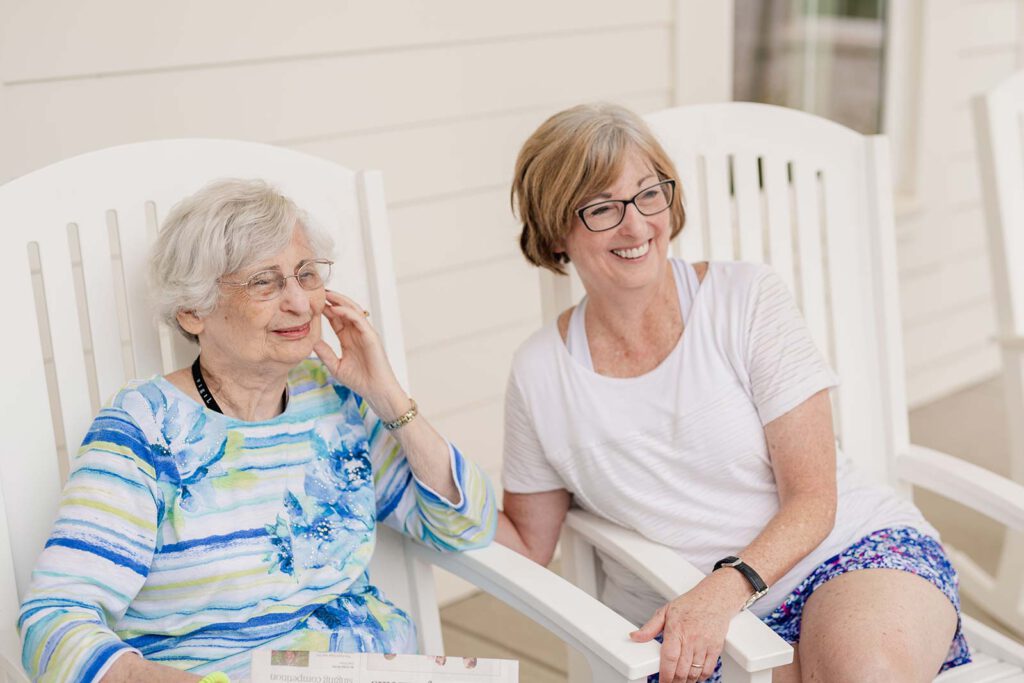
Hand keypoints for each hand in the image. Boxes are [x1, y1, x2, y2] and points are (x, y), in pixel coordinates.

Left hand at [314, 291, 402, 409]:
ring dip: (339, 301)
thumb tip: (311, 342)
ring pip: (352, 310)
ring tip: (326, 294)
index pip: (335, 318)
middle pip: (344, 310)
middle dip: (331, 300)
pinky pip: (359, 319)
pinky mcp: (371, 336)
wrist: (376, 391)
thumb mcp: (336, 366)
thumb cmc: (359, 381)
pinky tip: (335, 309)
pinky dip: (347, 312)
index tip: (310, 303)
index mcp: (348, 338)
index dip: (324, 309)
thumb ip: (325, 353)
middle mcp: (357, 332)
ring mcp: (365, 333)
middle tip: (317, 292)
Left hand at [629, 578, 736, 681]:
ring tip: (680, 681)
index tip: (662, 682)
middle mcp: (691, 638)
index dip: (665, 675)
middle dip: (674, 681)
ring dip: (686, 681)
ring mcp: (704, 644)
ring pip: (694, 672)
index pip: (669, 658)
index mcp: (676, 629)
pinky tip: (694, 677)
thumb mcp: (665, 611)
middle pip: (681, 669)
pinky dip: (700, 677)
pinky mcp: (716, 647)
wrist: (714, 598)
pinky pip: (708, 669)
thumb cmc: (690, 604)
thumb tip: (635, 637)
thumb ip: (649, 627)